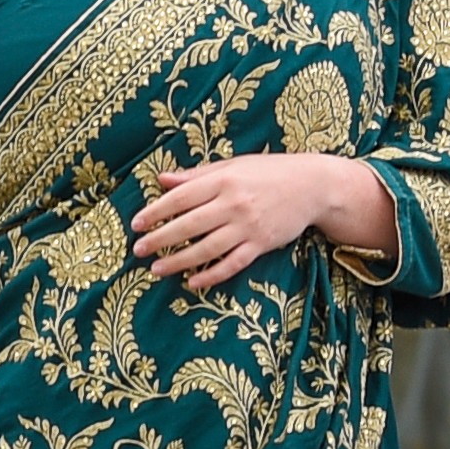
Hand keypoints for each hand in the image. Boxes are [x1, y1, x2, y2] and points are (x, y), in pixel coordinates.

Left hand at [130, 152, 389, 292]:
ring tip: (157, 269)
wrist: (312, 186)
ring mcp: (248, 226)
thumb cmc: (269, 172)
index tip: (137, 224)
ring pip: (207, 248)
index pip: (181, 197)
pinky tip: (193, 282)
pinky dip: (212, 275)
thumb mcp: (232, 166)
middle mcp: (233, 204)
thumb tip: (163, 180)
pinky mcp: (261, 244)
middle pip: (189, 225)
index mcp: (223, 180)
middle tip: (139, 250)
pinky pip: (232, 263)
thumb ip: (197, 175)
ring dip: (179, 261)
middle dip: (160, 239)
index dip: (156, 212)